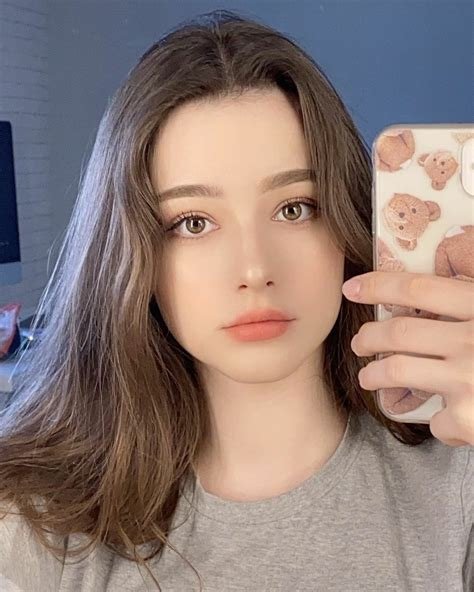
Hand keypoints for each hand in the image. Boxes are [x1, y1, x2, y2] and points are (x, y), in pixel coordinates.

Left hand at [342, 271, 473, 446]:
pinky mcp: (470, 418)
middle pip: (398, 332)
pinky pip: (437, 420)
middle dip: (368, 337)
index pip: (417, 289)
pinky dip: (437, 422)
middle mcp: (473, 339)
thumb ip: (469, 303)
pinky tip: (445, 420)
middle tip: (359, 342)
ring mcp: (469, 379)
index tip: (351, 288)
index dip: (378, 286)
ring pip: (398, 371)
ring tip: (368, 377)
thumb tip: (437, 295)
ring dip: (375, 375)